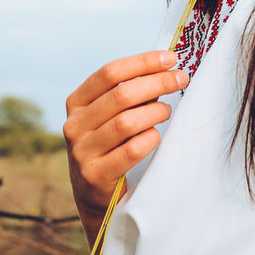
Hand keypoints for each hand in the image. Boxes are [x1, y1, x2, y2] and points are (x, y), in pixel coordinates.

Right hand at [64, 49, 187, 248]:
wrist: (95, 197)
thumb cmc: (111, 145)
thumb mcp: (109, 117)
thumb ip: (129, 94)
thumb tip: (167, 66)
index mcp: (76, 103)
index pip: (110, 73)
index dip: (142, 62)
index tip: (171, 58)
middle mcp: (74, 125)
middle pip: (121, 95)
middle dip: (157, 83)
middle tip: (181, 79)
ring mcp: (82, 152)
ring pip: (126, 122)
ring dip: (155, 112)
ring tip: (167, 111)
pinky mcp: (95, 176)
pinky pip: (131, 151)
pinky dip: (150, 139)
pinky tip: (156, 136)